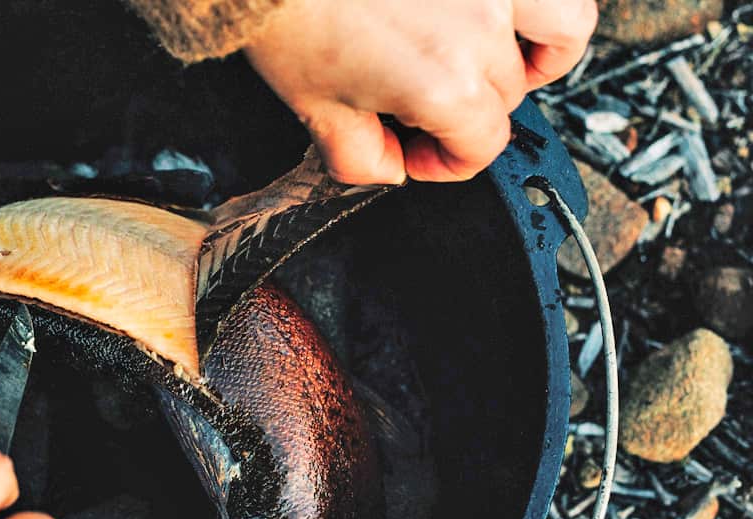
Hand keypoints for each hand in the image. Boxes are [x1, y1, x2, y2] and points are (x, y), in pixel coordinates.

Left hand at [244, 0, 596, 183]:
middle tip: (421, 109)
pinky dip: (541, 6)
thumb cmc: (290, 16)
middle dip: (467, 113)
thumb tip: (390, 168)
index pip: (481, 146)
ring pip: (561, 26)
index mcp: (445, 84)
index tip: (418, 154)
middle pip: (508, 94)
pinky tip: (510, 18)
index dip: (447, 162)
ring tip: (505, 65)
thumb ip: (362, 158)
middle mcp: (482, 30)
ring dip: (540, 55)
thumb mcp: (315, 108)